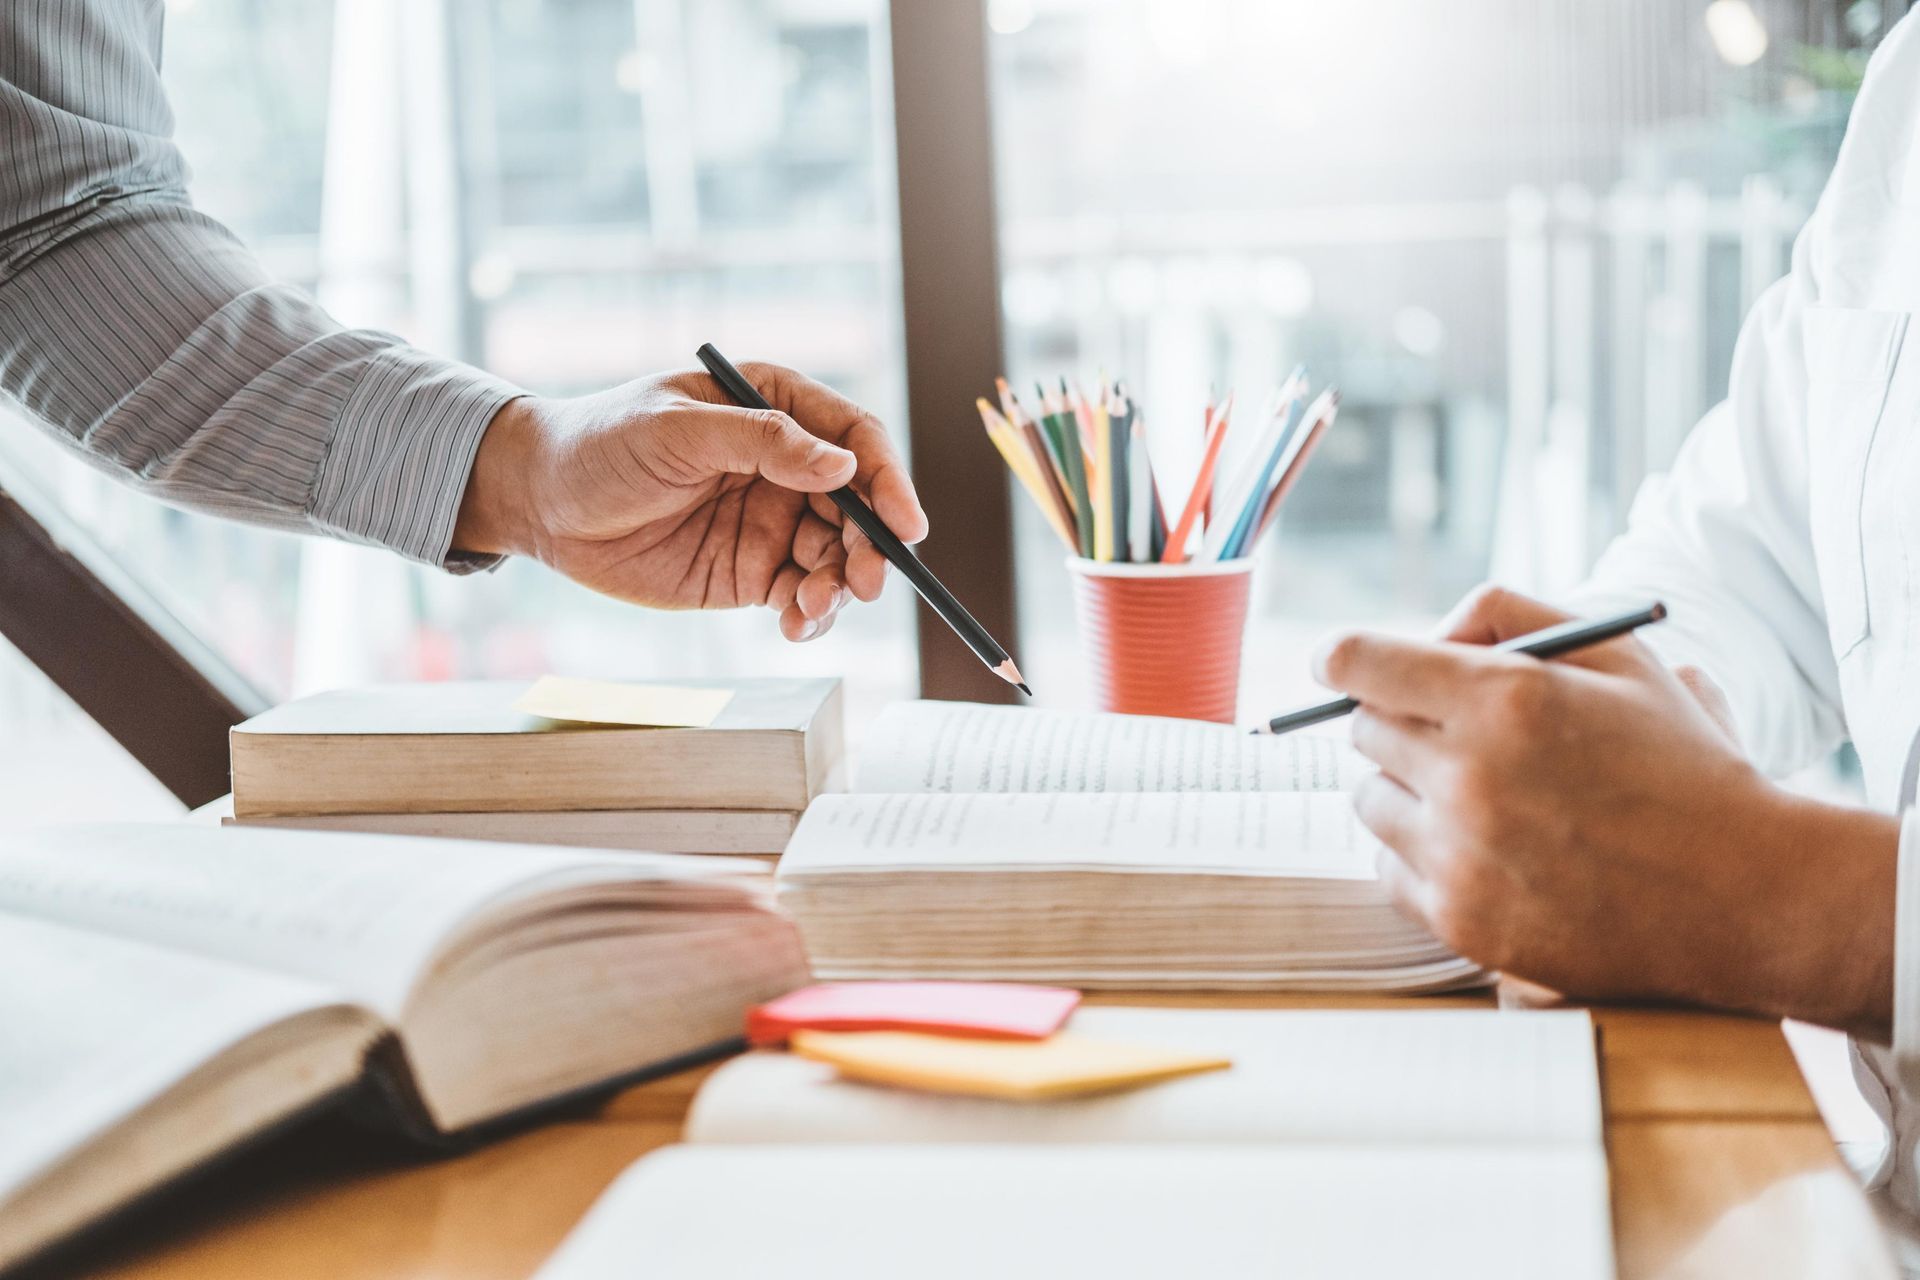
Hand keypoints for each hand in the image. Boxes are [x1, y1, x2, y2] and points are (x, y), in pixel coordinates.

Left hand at [454, 364, 927, 641]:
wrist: (541, 501)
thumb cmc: (601, 443)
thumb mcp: (676, 429)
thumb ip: (762, 442)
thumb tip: (843, 465)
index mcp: (775, 406)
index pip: (854, 439)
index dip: (888, 480)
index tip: (905, 525)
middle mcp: (785, 463)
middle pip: (858, 506)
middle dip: (871, 546)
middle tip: (866, 583)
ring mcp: (772, 519)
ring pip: (836, 557)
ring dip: (840, 587)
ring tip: (808, 609)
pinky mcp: (750, 571)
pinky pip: (800, 595)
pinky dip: (810, 615)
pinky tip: (794, 626)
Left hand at [1314, 584, 1896, 1036]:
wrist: (1749, 895)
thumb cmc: (1685, 767)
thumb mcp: (1618, 655)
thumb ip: (1512, 616)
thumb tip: (1427, 634)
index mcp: (1506, 699)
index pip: (1357, 663)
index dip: (1342, 658)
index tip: (1340, 665)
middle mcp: (1470, 776)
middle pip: (1362, 731)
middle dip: (1398, 721)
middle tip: (1453, 733)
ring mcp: (1461, 856)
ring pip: (1367, 800)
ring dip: (1404, 790)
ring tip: (1477, 795)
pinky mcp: (1461, 922)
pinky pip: (1388, 868)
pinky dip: (1418, 855)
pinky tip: (1481, 850)